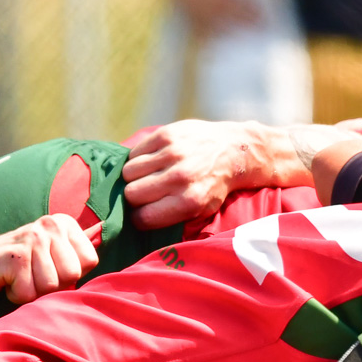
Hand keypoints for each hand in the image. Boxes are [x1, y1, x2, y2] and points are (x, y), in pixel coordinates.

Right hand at [0, 212, 98, 303]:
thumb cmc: (17, 267)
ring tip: (19, 278)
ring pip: (50, 287)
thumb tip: (104, 234)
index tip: (49, 269)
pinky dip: (16, 295)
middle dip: (52, 287)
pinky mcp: (14, 256)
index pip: (90, 262)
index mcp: (64, 224)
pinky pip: (28, 293)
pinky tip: (6, 281)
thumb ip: (76, 252)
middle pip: (72, 275)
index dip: (70, 276)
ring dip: (32, 292)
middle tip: (32, 276)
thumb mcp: (52, 257)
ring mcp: (31, 239)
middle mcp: (49, 226)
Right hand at [122, 120, 282, 226]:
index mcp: (189, 202)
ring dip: (134, 177)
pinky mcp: (166, 135)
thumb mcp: (202, 210)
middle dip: (134, 197)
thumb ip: (174, 218)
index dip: (138, 218)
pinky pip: (134, 152)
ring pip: (129, 172)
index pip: (143, 218)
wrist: (232, 150)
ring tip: (147, 176)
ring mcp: (172, 154)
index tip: (141, 215)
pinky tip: (151, 161)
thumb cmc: (214, 185)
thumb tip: (138, 226)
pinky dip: (138, 158)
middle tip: (144, 194)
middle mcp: (180, 178)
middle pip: (132, 194)